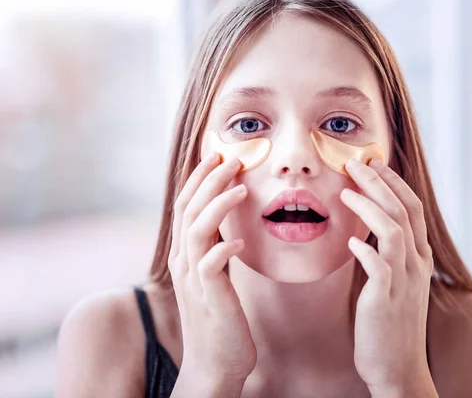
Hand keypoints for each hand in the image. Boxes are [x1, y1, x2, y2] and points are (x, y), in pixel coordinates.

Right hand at [168, 152, 256, 382]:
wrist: (215, 363)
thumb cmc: (219, 316)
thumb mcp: (214, 276)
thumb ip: (214, 250)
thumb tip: (225, 225)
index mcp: (186, 254)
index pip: (186, 206)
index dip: (199, 179)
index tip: (217, 155)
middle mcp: (184, 262)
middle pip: (189, 210)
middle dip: (208, 180)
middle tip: (229, 158)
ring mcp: (194, 280)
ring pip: (197, 231)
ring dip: (217, 205)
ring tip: (240, 186)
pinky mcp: (210, 298)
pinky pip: (211, 267)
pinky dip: (223, 249)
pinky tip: (240, 240)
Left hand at [340, 158, 434, 393]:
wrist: (399, 367)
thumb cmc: (390, 323)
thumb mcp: (394, 282)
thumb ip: (386, 255)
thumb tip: (364, 231)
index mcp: (419, 256)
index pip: (411, 207)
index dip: (393, 182)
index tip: (372, 163)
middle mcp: (416, 263)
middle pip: (403, 210)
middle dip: (380, 182)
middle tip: (356, 162)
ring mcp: (404, 280)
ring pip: (393, 230)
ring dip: (369, 206)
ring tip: (346, 189)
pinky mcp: (386, 298)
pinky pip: (379, 265)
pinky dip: (364, 247)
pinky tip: (348, 239)